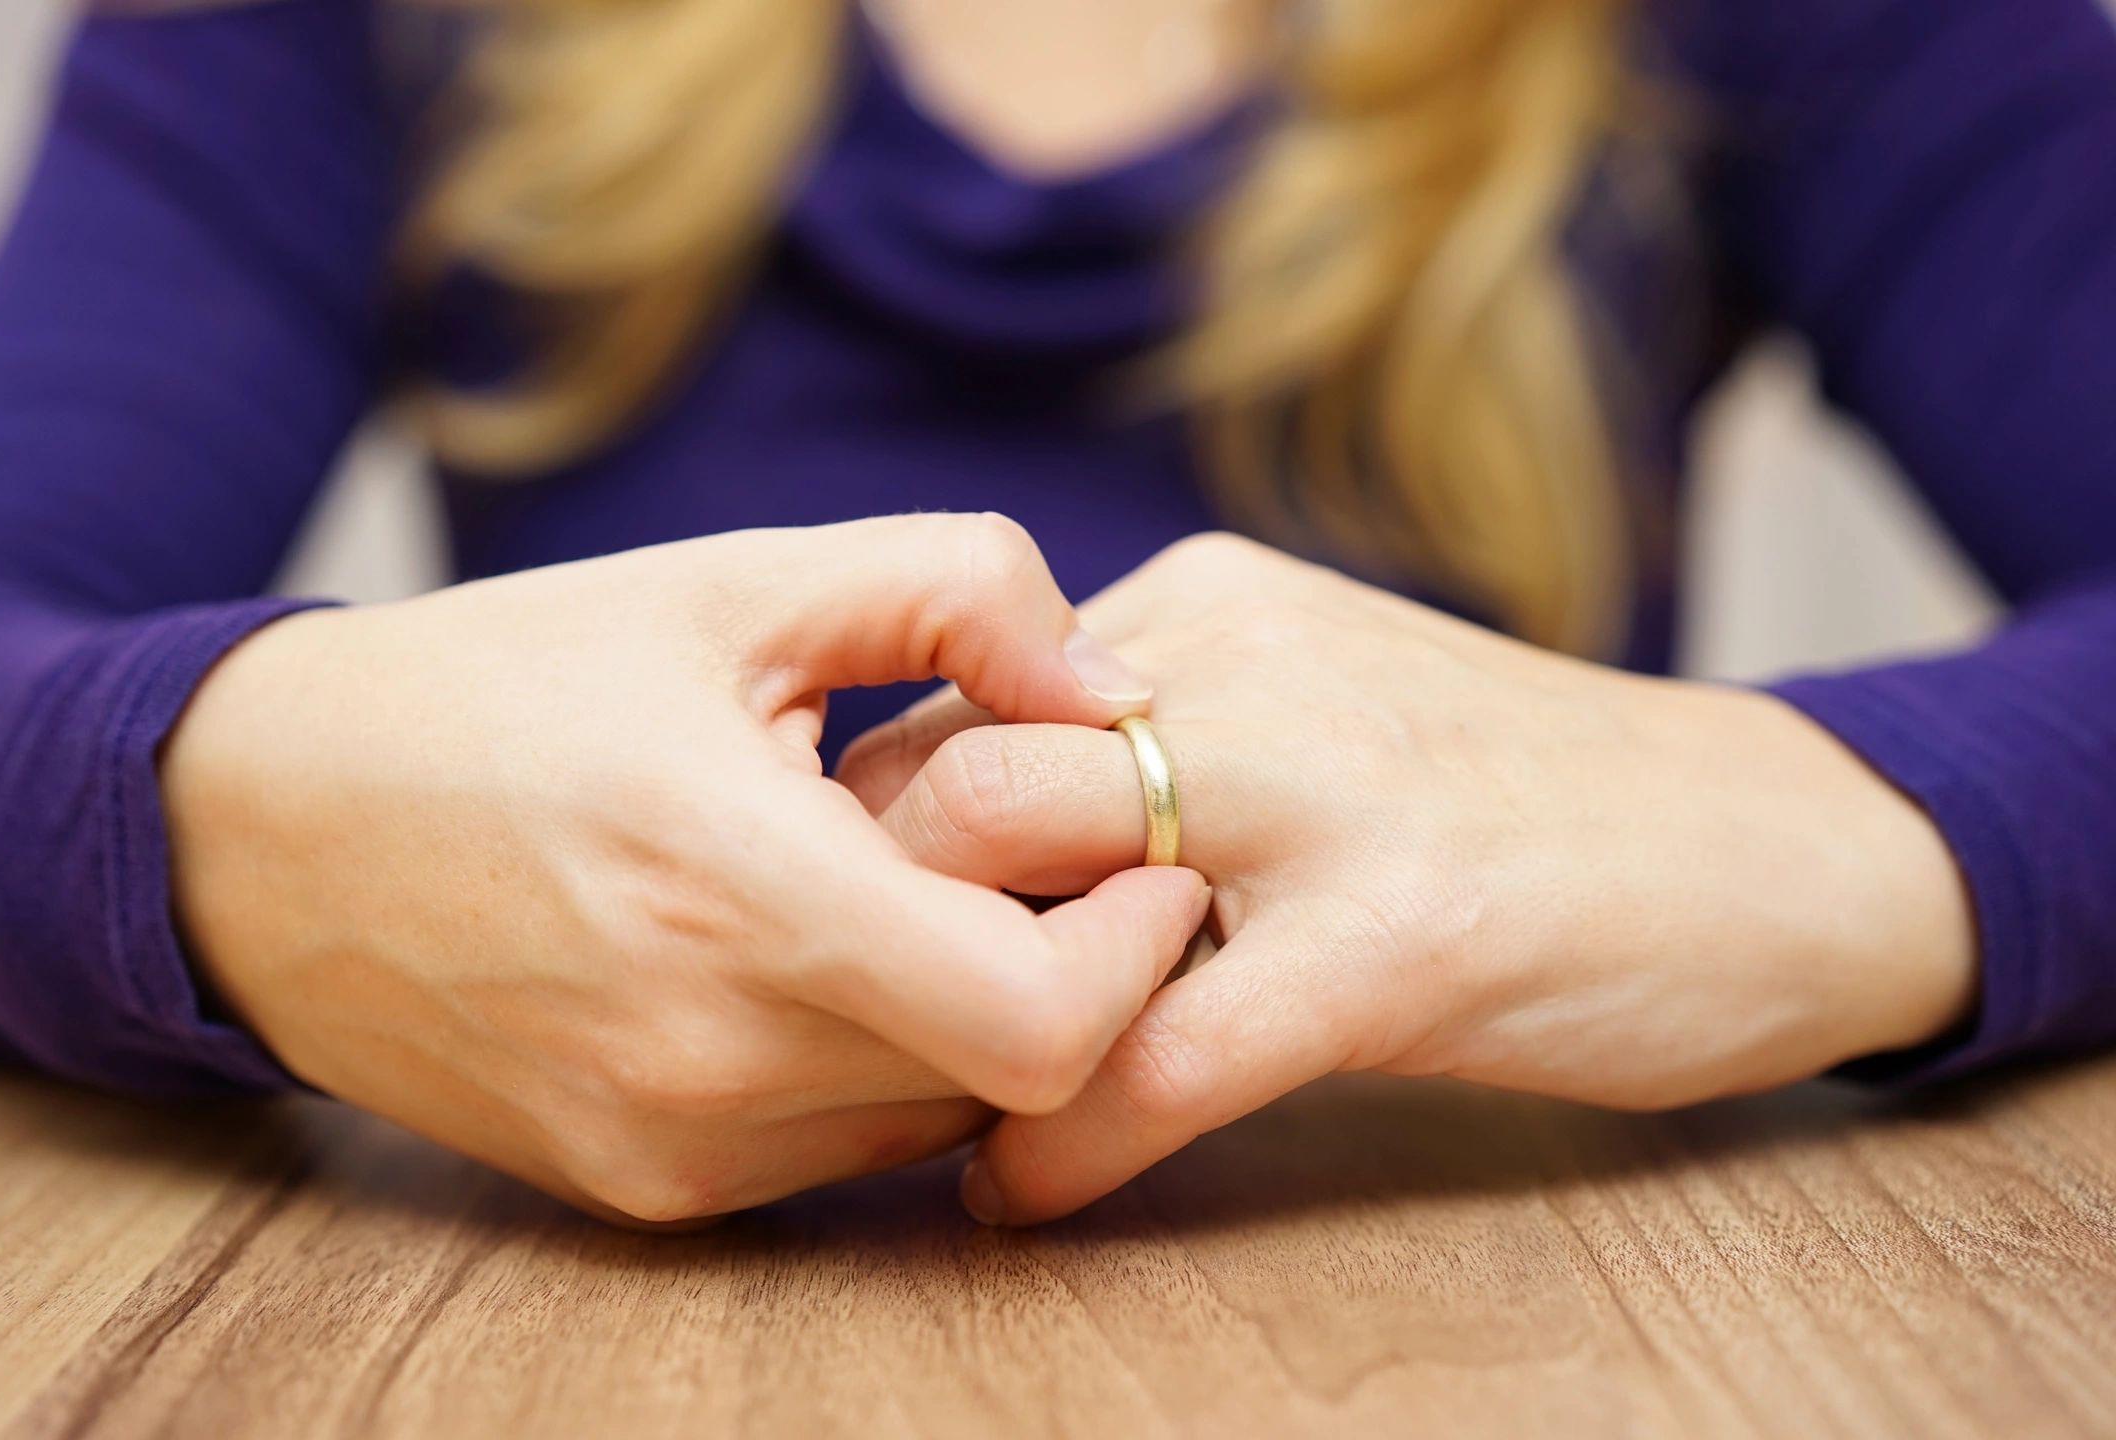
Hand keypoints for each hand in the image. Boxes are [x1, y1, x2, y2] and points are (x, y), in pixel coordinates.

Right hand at [161, 515, 1208, 1225]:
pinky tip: (830, 958)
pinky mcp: (645, 1188)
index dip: (1135, 949)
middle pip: (1012, 1078)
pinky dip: (887, 1063)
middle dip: (1076, 969)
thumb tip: (1120, 698)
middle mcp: (707, 1056)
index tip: (1142, 857)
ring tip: (918, 896)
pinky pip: (844, 1146)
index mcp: (736, 888)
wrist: (264, 834)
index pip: (1041, 1023)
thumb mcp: (733, 581)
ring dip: (981, 1019)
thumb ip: (961, 596)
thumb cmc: (506, 685)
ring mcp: (672, 1144)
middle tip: (1048, 859)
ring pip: (938, 1120)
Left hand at [838, 533, 1976, 1223]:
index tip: (842, 932)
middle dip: (869, 918)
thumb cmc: (1517, 804)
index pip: (952, 695)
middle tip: (851, 1034)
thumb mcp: (1318, 710)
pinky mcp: (1406, 934)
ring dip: (943, 1022)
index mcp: (1207, 609)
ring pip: (1029, 881)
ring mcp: (1326, 791)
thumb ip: (1153, 744)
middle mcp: (1244, 664)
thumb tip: (958, 837)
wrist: (1780, 846)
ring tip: (920, 1113)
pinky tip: (1021, 1193)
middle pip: (948, 769)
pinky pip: (1161, 1051)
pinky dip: (1063, 1140)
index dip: (871, 833)